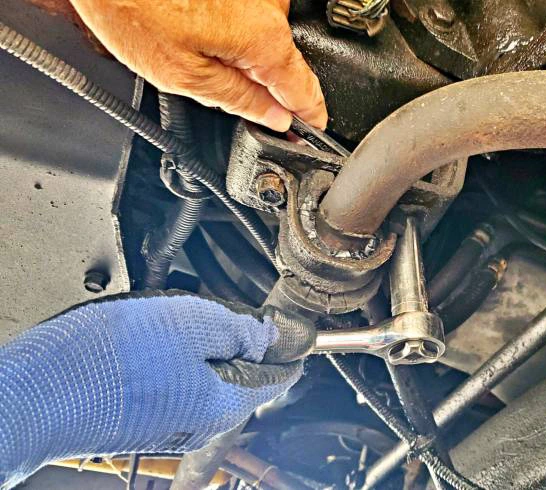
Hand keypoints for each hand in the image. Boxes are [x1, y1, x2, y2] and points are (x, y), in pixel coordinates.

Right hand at [0, 292, 301, 487]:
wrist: (41, 390)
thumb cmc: (113, 358)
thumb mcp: (193, 324)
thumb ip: (242, 329)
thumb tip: (276, 333)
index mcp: (227, 401)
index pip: (280, 375)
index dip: (288, 343)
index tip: (287, 323)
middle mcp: (205, 420)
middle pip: (243, 373)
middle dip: (241, 338)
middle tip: (226, 309)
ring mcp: (175, 420)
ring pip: (209, 374)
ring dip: (206, 344)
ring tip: (181, 320)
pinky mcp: (147, 414)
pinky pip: (179, 380)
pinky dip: (178, 357)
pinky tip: (153, 339)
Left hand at [68, 0, 327, 130]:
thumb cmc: (133, 5)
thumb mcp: (184, 74)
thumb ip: (238, 100)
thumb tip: (274, 117)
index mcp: (263, 38)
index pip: (303, 90)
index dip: (309, 115)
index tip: (313, 128)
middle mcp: (271, 5)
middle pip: (279, 62)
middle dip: (259, 81)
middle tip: (217, 83)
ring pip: (262, 35)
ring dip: (239, 48)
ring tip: (191, 42)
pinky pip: (249, 12)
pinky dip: (231, 24)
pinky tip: (195, 21)